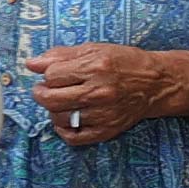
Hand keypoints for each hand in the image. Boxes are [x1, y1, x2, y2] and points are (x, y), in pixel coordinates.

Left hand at [31, 45, 188, 146]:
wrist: (156, 84)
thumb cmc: (124, 62)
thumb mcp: (94, 49)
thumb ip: (61, 55)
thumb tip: (32, 64)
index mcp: (95, 67)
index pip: (51, 75)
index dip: (48, 74)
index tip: (55, 74)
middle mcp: (99, 92)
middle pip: (50, 99)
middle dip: (42, 94)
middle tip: (47, 90)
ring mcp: (103, 114)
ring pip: (59, 118)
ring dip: (54, 110)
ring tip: (63, 103)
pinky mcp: (107, 130)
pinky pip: (73, 137)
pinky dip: (64, 130)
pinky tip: (69, 119)